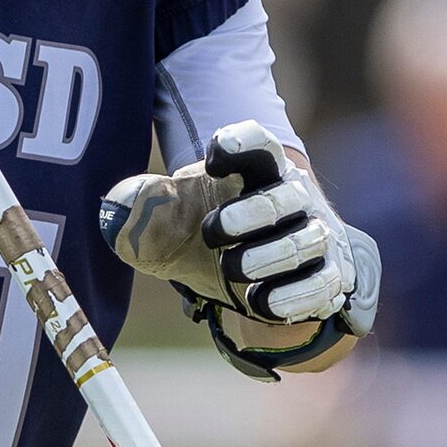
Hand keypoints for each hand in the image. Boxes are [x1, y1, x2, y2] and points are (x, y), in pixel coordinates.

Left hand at [100, 121, 379, 378]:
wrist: (244, 276)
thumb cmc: (204, 234)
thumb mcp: (168, 218)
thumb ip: (143, 208)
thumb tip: (120, 206)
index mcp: (255, 172)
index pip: (259, 145)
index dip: (241, 144)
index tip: (211, 157)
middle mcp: (293, 200)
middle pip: (285, 195)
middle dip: (250, 213)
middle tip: (210, 232)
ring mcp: (315, 238)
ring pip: (306, 240)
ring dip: (268, 257)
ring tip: (231, 270)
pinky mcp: (326, 279)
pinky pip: (321, 286)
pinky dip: (293, 296)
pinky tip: (260, 303)